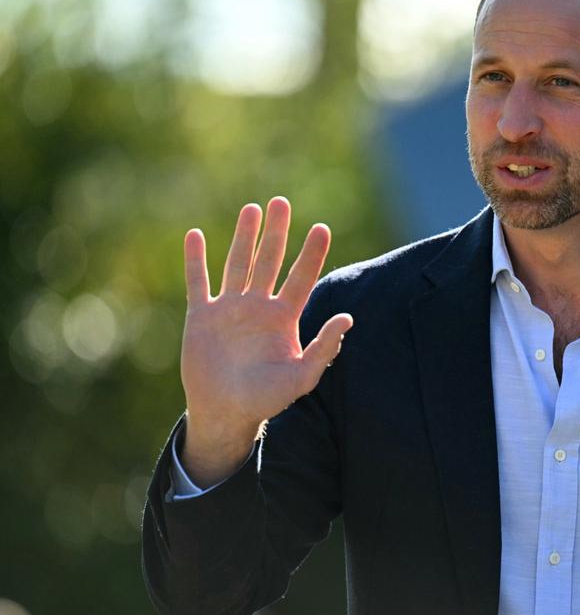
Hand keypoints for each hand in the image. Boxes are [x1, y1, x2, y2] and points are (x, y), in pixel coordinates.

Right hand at [179, 197, 352, 486]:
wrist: (226, 413)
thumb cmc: (267, 399)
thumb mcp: (302, 377)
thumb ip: (324, 349)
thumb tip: (348, 319)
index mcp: (284, 318)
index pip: (301, 277)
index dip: (311, 253)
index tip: (321, 228)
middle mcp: (259, 306)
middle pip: (269, 260)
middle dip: (276, 232)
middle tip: (281, 202)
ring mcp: (230, 308)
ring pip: (238, 264)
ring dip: (244, 237)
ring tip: (252, 209)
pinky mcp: (202, 316)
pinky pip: (198, 282)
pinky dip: (196, 260)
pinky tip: (195, 236)